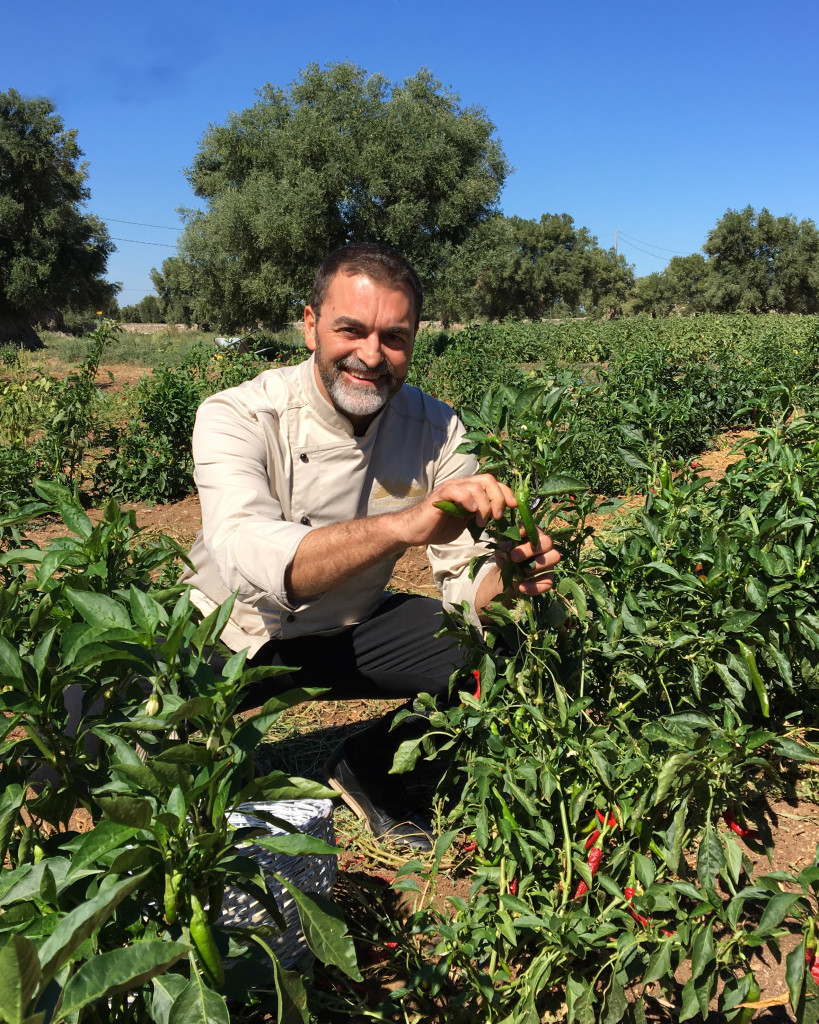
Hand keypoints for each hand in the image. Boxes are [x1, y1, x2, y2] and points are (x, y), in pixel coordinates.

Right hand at [396, 473, 515, 546]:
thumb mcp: (466, 522)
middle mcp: (461, 484)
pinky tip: (471, 513)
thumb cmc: (439, 527)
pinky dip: (469, 501)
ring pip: (476, 486)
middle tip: (498, 517)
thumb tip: (499, 515)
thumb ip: (480, 514)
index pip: (492, 482)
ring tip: (482, 521)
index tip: (513, 507)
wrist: (414, 531)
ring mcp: (451, 488)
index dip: (506, 493)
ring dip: (485, 505)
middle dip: (499, 498)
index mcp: (469, 490)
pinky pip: (458, 491)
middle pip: (488, 479)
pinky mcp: (440, 495)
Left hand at [502, 525, 560, 595]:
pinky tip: (521, 587)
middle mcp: (545, 547)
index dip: (528, 531)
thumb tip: (508, 552)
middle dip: (531, 549)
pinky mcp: (549, 578)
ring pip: (554, 557)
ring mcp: (549, 562)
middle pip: (548, 542)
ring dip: (537, 565)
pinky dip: (534, 587)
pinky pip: (548, 582)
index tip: (517, 536)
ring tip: (521, 571)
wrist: (507, 578)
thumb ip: (503, 549)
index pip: (535, 529)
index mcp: (533, 536)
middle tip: (514, 557)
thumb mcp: (501, 552)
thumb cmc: (506, 559)